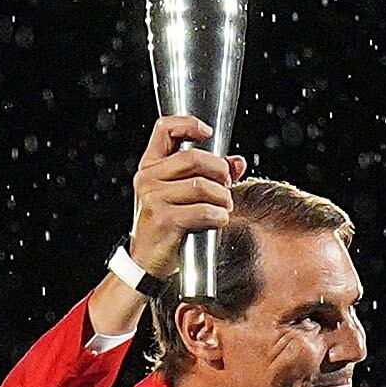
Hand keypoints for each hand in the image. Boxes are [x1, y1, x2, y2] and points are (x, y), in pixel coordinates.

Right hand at [124, 114, 243, 287]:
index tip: (207, 132)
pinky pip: (202, 210)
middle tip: (227, 184)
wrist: (147, 261)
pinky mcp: (163, 220)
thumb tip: (239, 161)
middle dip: (219, 170)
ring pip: (201, 185)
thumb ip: (211, 174)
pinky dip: (218, 215)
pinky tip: (218, 220)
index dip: (188, 124)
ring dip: (222, 197)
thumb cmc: (167, 225)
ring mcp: (152, 199)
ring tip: (224, 206)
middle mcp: (147, 178)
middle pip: (193, 157)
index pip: (164, 129)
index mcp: (150, 166)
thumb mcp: (183, 195)